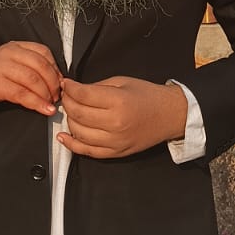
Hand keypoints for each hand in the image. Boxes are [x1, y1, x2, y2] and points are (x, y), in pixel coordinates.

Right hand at [0, 42, 62, 115]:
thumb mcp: (10, 67)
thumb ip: (30, 69)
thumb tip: (56, 81)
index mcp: (15, 47)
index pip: (44, 52)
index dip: (55, 69)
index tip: (60, 84)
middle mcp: (8, 53)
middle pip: (41, 65)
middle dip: (53, 84)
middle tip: (56, 97)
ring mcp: (0, 67)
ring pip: (32, 79)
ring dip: (46, 95)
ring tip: (50, 105)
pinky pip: (21, 93)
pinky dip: (35, 103)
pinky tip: (42, 109)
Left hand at [58, 76, 187, 157]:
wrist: (170, 115)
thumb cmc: (149, 97)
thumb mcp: (123, 81)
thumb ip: (97, 86)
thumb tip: (76, 90)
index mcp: (118, 101)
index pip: (83, 95)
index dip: (70, 88)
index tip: (66, 84)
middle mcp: (116, 123)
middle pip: (78, 114)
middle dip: (67, 102)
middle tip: (67, 95)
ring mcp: (115, 141)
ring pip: (79, 133)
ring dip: (69, 120)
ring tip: (70, 111)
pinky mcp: (116, 152)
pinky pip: (88, 151)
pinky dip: (72, 144)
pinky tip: (64, 136)